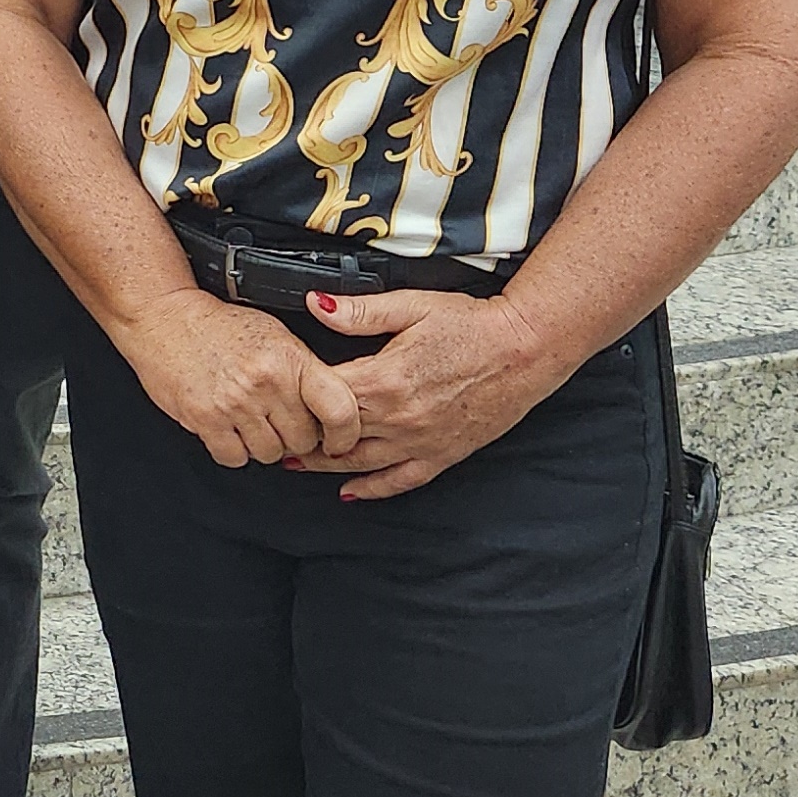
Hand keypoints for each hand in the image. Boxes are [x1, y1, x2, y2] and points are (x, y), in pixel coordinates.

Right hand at [113, 287, 361, 467]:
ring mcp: (235, 402)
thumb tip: (329, 412)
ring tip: (248, 418)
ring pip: (270, 454)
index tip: (339, 441)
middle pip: (303, 440)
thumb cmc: (218, 326)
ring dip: (262, 443)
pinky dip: (233, 449)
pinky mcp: (205, 418)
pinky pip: (235, 458)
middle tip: (276, 418)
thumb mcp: (274, 335)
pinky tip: (227, 426)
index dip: (345, 435)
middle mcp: (265, 381)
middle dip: (293, 435)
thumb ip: (304, 372)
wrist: (164, 315)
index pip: (339, 409)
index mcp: (289, 358)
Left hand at [290, 288, 566, 498]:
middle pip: (335, 435)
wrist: (525, 350)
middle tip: (272, 432)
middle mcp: (400, 418)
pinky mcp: (442, 455)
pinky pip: (401, 481)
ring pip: (360, 463)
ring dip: (324, 466)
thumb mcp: (411, 306)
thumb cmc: (470, 324)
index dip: (297, 395)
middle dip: (303, 434)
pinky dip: (373, 490)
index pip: (325, 395)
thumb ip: (360, 311)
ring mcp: (421, 441)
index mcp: (386, 379)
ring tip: (293, 463)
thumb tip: (314, 303)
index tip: (276, 393)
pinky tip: (350, 493)